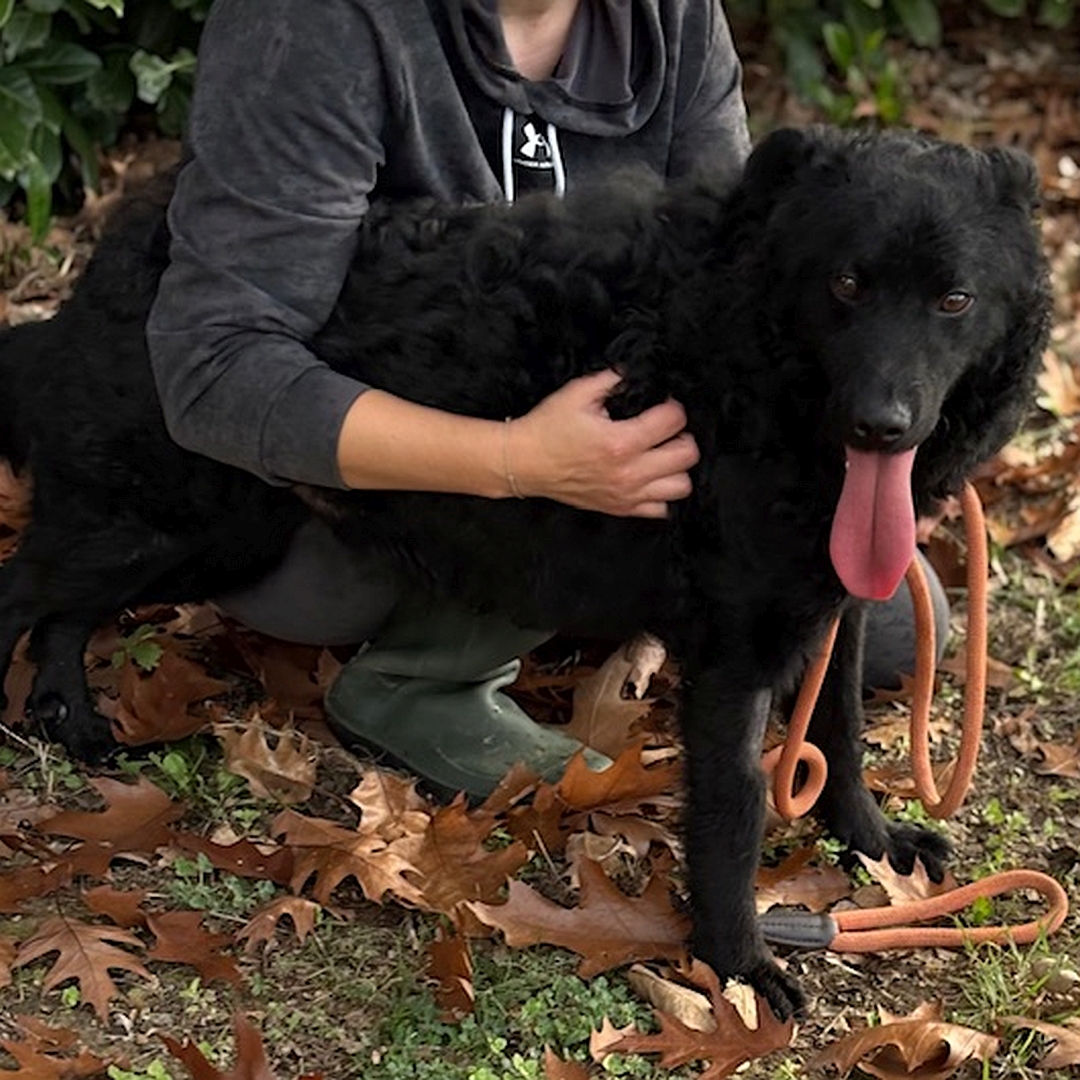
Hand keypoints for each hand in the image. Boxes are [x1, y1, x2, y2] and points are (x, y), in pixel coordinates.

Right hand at [506, 369, 699, 517]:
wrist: (524, 463)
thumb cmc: (548, 428)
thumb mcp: (578, 393)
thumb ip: (613, 379)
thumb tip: (636, 373)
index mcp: (621, 441)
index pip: (674, 421)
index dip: (673, 407)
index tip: (662, 405)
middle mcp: (629, 472)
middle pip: (687, 456)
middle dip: (682, 436)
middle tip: (666, 430)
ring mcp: (626, 494)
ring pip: (680, 486)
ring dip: (676, 468)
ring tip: (661, 455)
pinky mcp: (620, 508)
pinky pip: (660, 510)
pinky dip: (662, 494)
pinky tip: (650, 478)